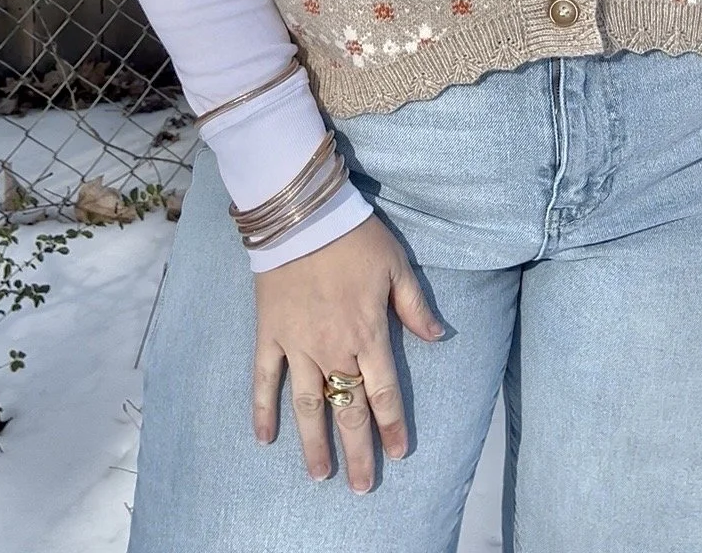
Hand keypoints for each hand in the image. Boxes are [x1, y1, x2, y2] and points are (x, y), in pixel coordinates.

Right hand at [252, 212, 444, 491]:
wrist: (303, 214)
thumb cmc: (355, 236)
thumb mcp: (396, 266)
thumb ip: (415, 307)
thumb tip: (438, 338)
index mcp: (368, 334)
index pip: (384, 392)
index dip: (391, 425)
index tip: (397, 454)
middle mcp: (334, 349)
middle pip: (349, 410)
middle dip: (357, 451)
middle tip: (361, 487)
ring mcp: (298, 346)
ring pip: (309, 407)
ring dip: (314, 444)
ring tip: (320, 475)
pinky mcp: (270, 335)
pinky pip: (265, 380)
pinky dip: (263, 410)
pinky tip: (264, 438)